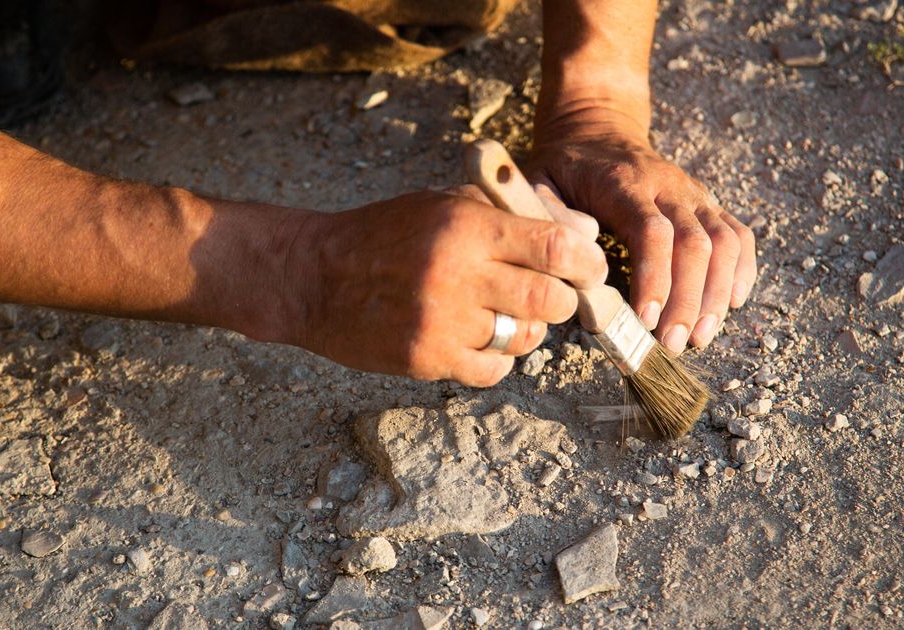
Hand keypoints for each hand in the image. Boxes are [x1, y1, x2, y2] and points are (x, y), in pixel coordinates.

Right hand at [261, 188, 606, 385]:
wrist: (313, 276)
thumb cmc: (384, 234)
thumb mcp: (443, 205)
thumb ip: (511, 215)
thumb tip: (584, 237)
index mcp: (466, 228)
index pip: (557, 248)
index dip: (587, 261)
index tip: (591, 267)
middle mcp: (459, 276)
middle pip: (552, 300)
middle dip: (562, 299)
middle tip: (551, 294)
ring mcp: (443, 323)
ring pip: (526, 339)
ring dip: (526, 329)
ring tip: (502, 313)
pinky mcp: (427, 359)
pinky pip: (494, 370)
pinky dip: (497, 358)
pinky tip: (477, 337)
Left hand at [529, 113, 756, 350]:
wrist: (597, 128)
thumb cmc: (564, 167)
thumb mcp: (539, 181)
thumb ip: (550, 215)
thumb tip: (580, 252)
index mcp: (623, 183)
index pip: (652, 231)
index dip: (654, 278)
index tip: (645, 320)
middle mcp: (668, 186)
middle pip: (695, 244)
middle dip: (688, 300)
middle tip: (672, 345)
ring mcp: (693, 194)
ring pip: (724, 242)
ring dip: (717, 293)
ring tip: (700, 337)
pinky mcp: (708, 203)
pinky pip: (738, 235)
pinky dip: (742, 270)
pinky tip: (733, 304)